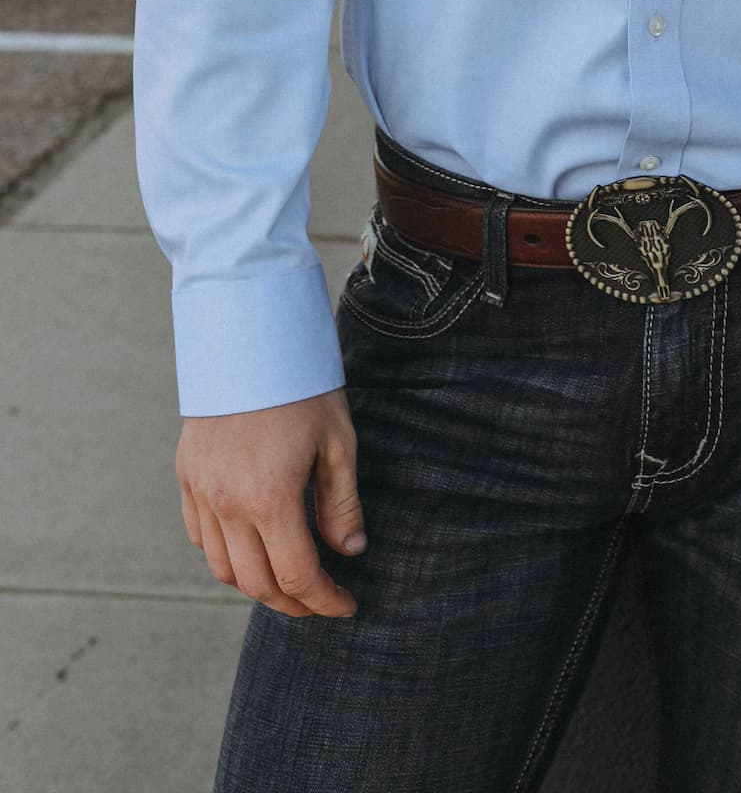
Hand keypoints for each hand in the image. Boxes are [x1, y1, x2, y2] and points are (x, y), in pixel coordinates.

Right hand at [176, 388, 366, 618]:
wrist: (247, 339)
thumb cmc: (301, 386)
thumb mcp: (337, 441)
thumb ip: (341, 503)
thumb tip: (350, 552)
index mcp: (270, 498)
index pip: (297, 576)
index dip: (324, 601)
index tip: (347, 605)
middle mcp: (228, 505)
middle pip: (257, 584)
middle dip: (294, 604)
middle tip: (322, 601)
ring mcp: (201, 492)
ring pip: (223, 569)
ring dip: (257, 585)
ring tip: (289, 580)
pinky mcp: (186, 477)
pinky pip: (200, 537)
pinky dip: (225, 556)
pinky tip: (250, 548)